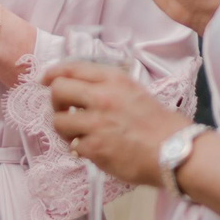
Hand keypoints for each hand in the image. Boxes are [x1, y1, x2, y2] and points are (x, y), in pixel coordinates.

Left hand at [43, 59, 179, 186]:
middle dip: (54, 101)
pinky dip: (79, 149)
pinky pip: (73, 146)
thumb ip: (105, 85)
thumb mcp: (132, 90)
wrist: (175, 151)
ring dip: (64, 129)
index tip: (45, 80)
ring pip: (58, 121)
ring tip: (78, 135)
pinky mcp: (95, 148)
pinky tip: (91, 150)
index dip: (52, 74)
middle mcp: (102, 97)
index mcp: (113, 79)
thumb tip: (76, 86)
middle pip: (57, 90)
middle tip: (62, 111)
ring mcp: (97, 123)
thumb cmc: (157, 122)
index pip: (70, 68)